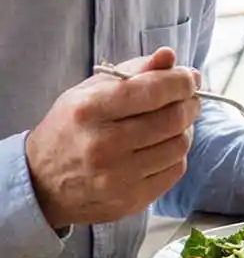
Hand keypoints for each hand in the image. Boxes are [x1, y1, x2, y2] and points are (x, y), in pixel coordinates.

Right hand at [25, 47, 199, 228]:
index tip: (188, 78)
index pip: (154, 91)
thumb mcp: (92, 90)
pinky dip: (176, 155)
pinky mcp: (129, 200)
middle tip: (188, 99)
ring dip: (184, 129)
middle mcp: (103, 145)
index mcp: (91, 110)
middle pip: (173, 119)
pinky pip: (175, 170)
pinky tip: (162, 147)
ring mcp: (117, 177)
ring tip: (172, 124)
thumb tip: (170, 57)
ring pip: (179, 145)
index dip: (181, 81)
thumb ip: (135, 70)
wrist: (41, 182)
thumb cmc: (72, 127)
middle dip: (190, 103)